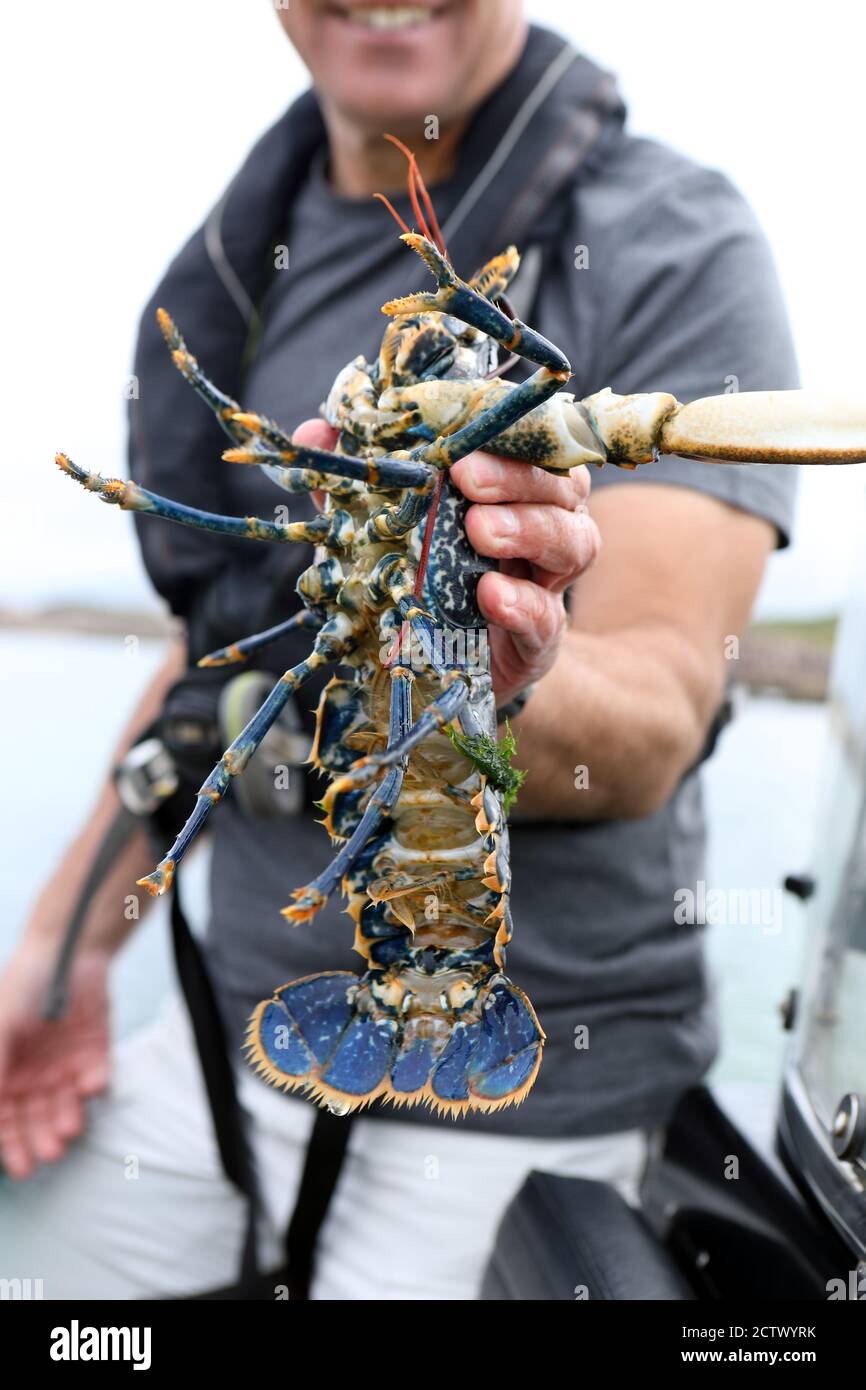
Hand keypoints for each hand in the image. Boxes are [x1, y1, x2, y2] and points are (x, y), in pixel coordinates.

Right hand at [0, 940, 109, 1178]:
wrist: (68, 950)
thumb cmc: (23, 984)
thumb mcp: (1, 1021)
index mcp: (3, 1073)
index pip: (2, 1119)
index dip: (8, 1145)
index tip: (18, 1168)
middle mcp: (31, 1078)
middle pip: (33, 1122)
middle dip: (39, 1141)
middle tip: (49, 1155)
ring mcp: (63, 1069)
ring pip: (65, 1108)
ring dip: (67, 1121)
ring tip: (70, 1130)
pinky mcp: (95, 1056)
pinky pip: (97, 1080)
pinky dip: (96, 1086)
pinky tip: (93, 1087)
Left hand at [292, 422, 600, 702]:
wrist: (436, 670)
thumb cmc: (416, 580)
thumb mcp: (380, 526)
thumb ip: (358, 480)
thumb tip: (319, 430)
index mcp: (515, 488)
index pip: (533, 443)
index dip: (510, 427)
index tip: (463, 427)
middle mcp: (546, 525)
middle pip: (563, 484)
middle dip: (516, 475)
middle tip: (464, 476)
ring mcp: (548, 583)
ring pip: (574, 541)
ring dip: (529, 528)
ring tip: (479, 532)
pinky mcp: (541, 639)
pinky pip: (547, 616)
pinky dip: (522, 602)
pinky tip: (490, 595)